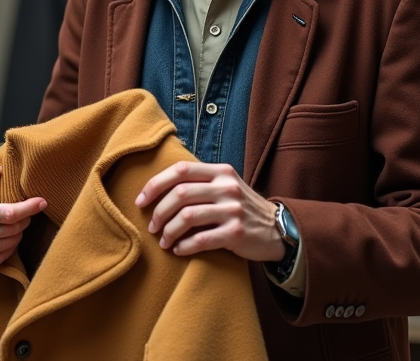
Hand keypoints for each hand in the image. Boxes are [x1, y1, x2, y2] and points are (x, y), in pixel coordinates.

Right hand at [0, 166, 47, 269]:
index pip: (8, 213)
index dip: (29, 207)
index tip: (41, 201)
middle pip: (14, 229)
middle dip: (26, 218)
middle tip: (28, 209)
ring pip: (10, 244)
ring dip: (20, 233)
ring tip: (19, 222)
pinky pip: (1, 257)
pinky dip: (10, 247)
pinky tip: (8, 237)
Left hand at [135, 161, 282, 260]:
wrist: (278, 229)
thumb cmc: (241, 208)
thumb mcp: (225, 186)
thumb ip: (200, 182)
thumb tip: (157, 189)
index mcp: (220, 172)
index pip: (180, 170)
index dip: (155, 184)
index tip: (141, 201)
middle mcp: (226, 187)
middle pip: (180, 194)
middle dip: (159, 212)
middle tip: (151, 226)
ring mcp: (233, 210)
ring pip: (187, 217)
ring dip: (169, 231)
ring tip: (163, 241)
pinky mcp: (236, 233)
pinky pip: (201, 240)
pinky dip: (184, 246)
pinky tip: (179, 250)